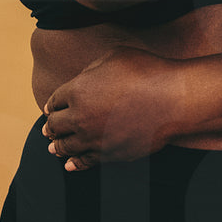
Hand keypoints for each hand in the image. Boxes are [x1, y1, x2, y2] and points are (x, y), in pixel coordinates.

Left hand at [41, 48, 186, 170]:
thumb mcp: (113, 57)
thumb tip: (83, 80)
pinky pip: (86, 161)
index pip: (54, 101)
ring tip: (53, 149)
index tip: (50, 109)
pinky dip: (76, 163)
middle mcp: (80, 117)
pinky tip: (71, 165)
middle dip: (51, 126)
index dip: (51, 105)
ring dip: (57, 147)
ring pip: (67, 147)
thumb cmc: (147, 72)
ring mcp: (94, 139)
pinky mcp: (110, 153)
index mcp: (77, 90)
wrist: (173, 100)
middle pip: (56, 126)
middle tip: (48, 129)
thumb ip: (91, 69)